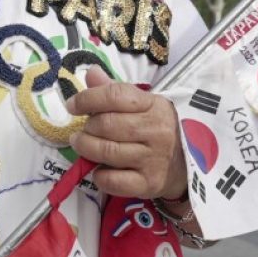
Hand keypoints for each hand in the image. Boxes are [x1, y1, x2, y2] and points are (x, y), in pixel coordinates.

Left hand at [65, 67, 186, 198]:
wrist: (185, 165)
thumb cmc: (156, 129)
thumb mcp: (142, 105)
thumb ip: (114, 90)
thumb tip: (91, 72)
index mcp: (153, 105)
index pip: (115, 95)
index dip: (88, 98)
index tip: (72, 106)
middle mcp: (155, 131)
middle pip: (107, 125)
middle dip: (87, 127)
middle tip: (81, 131)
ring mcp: (153, 159)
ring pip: (107, 151)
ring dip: (86, 148)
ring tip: (82, 145)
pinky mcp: (148, 183)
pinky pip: (113, 181)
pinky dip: (99, 176)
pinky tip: (99, 170)